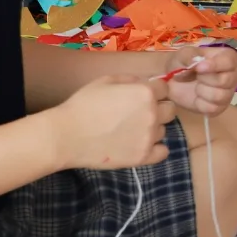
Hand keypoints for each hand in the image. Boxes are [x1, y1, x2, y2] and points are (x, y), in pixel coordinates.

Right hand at [51, 74, 175, 169]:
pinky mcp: (143, 157)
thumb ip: (131, 79)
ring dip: (153, 128)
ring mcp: (149, 137)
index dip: (153, 90)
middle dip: (158, 108)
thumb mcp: (106, 80)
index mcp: (145, 93)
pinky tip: (140, 144)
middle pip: (169, 109)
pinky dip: (156, 148)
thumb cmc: (83, 104)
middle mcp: (153, 114)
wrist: (67, 135)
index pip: (164, 88)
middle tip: (137, 113)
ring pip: (163, 130)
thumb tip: (146, 82)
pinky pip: (163, 151)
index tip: (140, 96)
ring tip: (130, 130)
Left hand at [158, 44, 236, 116]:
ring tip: (196, 86)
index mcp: (228, 58)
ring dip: (201, 91)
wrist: (176, 81)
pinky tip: (196, 97)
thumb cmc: (184, 63)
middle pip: (225, 80)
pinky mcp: (221, 107)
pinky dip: (200, 103)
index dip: (215, 65)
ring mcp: (229, 92)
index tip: (199, 68)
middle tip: (196, 76)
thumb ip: (189, 56)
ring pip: (219, 96)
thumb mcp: (183, 54)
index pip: (229, 61)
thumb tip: (196, 63)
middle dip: (205, 79)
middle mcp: (233, 75)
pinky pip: (212, 108)